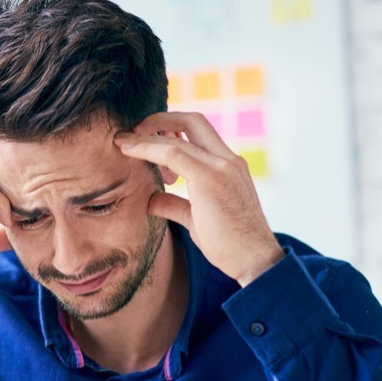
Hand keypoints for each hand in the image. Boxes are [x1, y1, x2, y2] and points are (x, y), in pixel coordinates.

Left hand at [114, 112, 282, 286]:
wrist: (254, 260)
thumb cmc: (229, 244)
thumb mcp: (196, 219)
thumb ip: (175, 204)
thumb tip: (151, 200)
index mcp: (228, 165)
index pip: (198, 132)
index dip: (169, 130)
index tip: (145, 141)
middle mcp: (228, 160)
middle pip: (192, 120)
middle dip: (158, 120)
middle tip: (132, 134)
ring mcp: (222, 166)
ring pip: (179, 135)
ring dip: (148, 135)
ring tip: (126, 147)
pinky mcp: (210, 178)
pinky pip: (173, 153)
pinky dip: (148, 148)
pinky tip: (129, 150)